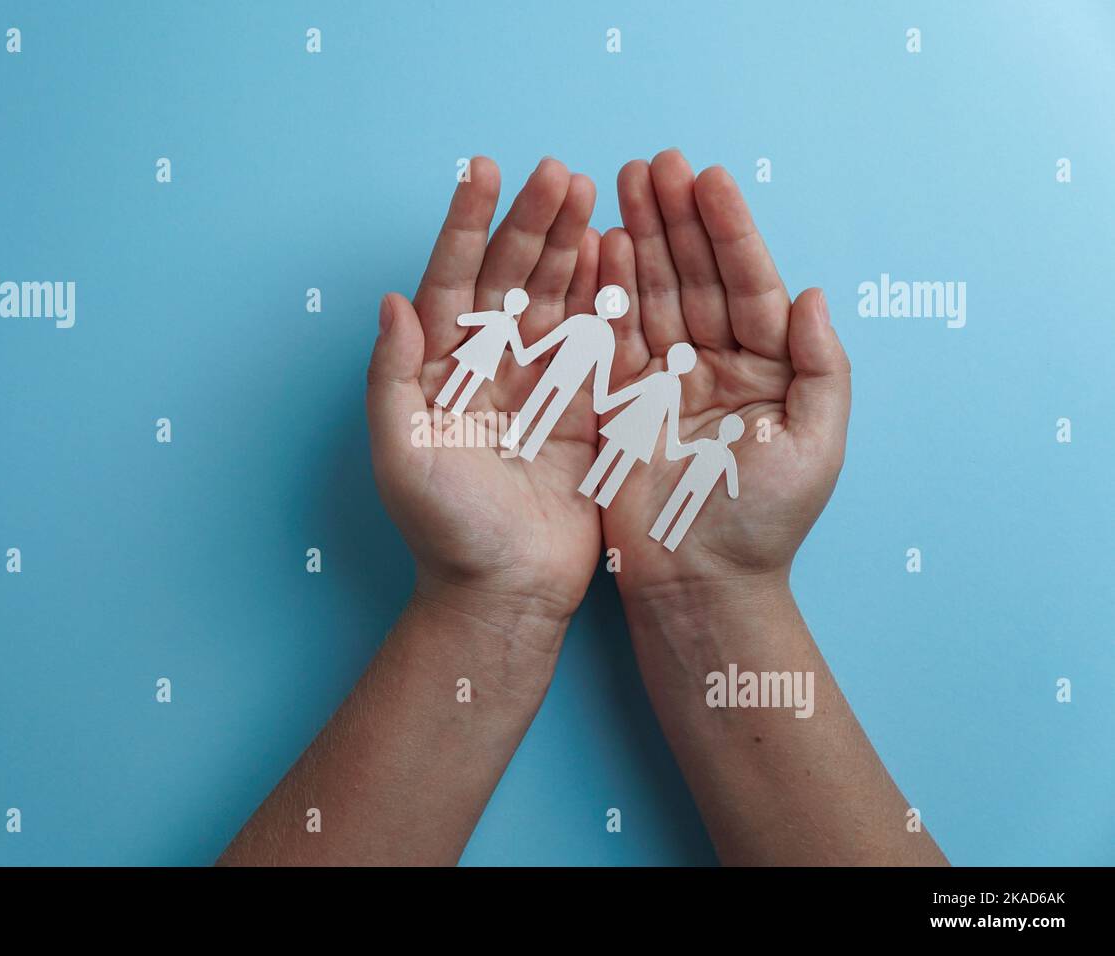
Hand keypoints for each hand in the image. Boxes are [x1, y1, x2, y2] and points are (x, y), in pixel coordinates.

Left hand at [367, 157, 602, 646]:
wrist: (505, 590)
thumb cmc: (444, 528)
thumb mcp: (401, 452)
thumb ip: (392, 376)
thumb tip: (391, 300)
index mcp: (439, 370)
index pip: (450, 280)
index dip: (465, 225)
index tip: (483, 171)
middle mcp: (487, 367)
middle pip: (510, 278)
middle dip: (532, 223)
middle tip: (561, 173)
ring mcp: (538, 383)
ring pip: (555, 298)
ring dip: (570, 245)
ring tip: (591, 194)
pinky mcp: (583, 408)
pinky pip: (596, 340)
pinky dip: (605, 295)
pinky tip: (615, 251)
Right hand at [596, 150, 851, 607]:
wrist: (698, 583)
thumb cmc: (763, 523)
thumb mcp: (815, 446)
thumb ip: (822, 367)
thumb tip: (812, 293)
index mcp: (767, 367)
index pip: (748, 284)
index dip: (728, 231)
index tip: (707, 178)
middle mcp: (714, 362)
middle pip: (693, 277)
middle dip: (673, 219)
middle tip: (651, 164)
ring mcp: (663, 378)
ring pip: (649, 294)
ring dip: (636, 239)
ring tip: (619, 185)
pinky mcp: (618, 400)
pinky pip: (610, 335)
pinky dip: (602, 291)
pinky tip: (595, 247)